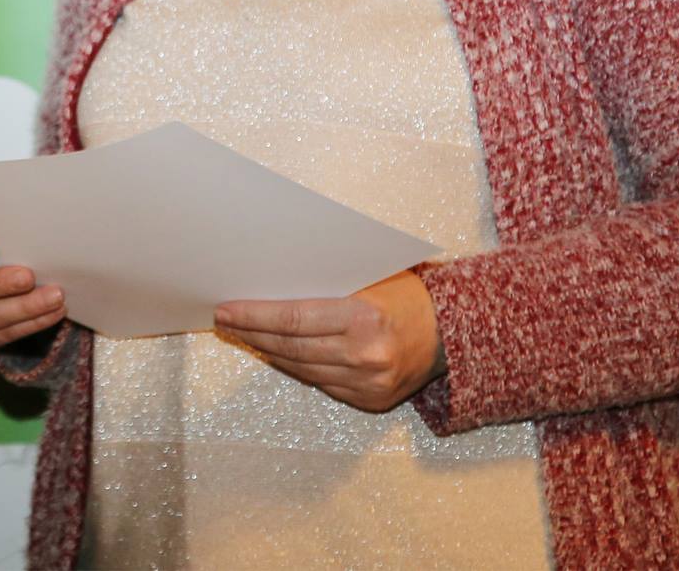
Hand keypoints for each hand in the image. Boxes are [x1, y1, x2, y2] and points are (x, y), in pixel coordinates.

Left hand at [214, 271, 445, 413]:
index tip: (226, 309)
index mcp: (362, 317)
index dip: (254, 316)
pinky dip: (297, 368)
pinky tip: (279, 354)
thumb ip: (327, 286)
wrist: (452, 333)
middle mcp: (364, 354)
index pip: (292, 319)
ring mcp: (367, 383)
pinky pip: (321, 383)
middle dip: (252, 333)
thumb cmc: (408, 295)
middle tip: (226, 321)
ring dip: (269, 352)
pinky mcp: (369, 401)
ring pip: (301, 368)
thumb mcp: (368, 277)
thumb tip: (272, 287)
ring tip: (246, 335)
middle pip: (290, 347)